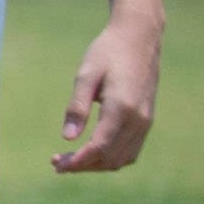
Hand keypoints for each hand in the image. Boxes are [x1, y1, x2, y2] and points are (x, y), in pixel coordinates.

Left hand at [53, 13, 158, 174]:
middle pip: (110, 157)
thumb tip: (67, 138)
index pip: (100, 147)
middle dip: (83, 165)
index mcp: (122, 108)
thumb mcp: (85, 76)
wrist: (139, 37)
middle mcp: (139, 119)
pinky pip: (131, 150)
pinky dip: (111, 158)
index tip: (57, 165)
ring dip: (96, 165)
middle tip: (56, 162)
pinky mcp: (147, 119)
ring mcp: (146, 121)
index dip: (78, 161)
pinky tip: (91, 153)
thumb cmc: (107, 53)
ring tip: (70, 160)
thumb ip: (76, 107)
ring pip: (122, 158)